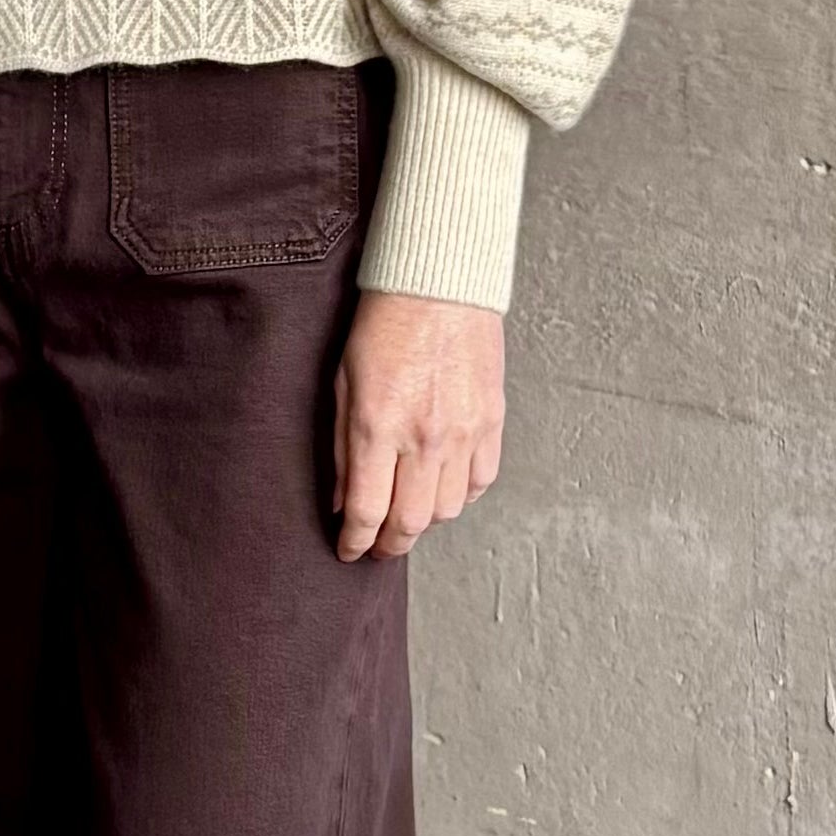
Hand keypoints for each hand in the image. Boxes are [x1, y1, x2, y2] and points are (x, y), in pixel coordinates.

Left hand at [332, 288, 504, 559]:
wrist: (439, 284)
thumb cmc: (384, 325)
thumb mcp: (343, 383)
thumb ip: (343, 449)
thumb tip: (343, 502)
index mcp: (379, 427)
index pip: (368, 512)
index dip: (356, 542)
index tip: (350, 551)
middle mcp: (425, 437)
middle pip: (412, 522)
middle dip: (391, 544)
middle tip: (380, 546)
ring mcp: (464, 432)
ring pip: (450, 509)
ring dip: (426, 520)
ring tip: (410, 511)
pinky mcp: (492, 421)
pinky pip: (481, 480)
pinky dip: (462, 494)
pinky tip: (445, 486)